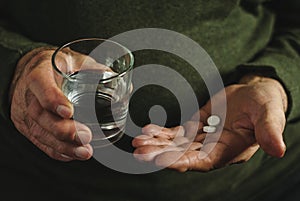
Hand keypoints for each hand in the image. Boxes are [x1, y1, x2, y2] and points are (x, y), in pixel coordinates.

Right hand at [9, 47, 98, 160]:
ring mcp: (25, 112)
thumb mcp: (73, 59)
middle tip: (85, 136)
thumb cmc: (55, 66)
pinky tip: (72, 154)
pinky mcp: (27, 126)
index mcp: (39, 72)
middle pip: (40, 114)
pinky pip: (39, 142)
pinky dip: (57, 151)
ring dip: (63, 146)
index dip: (52, 99)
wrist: (30, 72)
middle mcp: (29, 94)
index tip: (69, 112)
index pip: (40, 84)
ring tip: (84, 151)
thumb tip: (119, 79)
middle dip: (63, 129)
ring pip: (40, 132)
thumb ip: (94, 67)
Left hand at [132, 75, 287, 171]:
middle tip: (140, 153)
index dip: (181, 162)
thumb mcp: (269, 114)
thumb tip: (278, 150)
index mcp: (229, 149)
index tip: (160, 160)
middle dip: (160, 154)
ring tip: (137, 142)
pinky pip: (176, 132)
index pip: (202, 161)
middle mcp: (213, 148)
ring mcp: (202, 138)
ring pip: (175, 145)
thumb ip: (269, 130)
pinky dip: (161, 132)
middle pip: (182, 155)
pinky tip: (147, 130)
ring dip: (156, 144)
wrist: (254, 93)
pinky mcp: (195, 126)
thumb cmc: (264, 104)